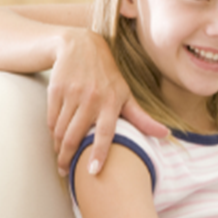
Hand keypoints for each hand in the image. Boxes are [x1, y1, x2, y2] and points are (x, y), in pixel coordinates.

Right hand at [49, 27, 166, 175]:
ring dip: (58, 147)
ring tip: (61, 158)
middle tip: (65, 171)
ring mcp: (73, 94)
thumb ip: (142, 118)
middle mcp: (93, 98)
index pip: (106, 132)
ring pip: (60, 130)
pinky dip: (52, 132)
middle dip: (68, 158)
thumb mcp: (126, 94)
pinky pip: (51, 119)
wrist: (80, 46)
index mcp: (113, 101)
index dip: (100, 152)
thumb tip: (166, 134)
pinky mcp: (56, 90)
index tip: (93, 171)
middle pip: (76, 136)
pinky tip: (56, 138)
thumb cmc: (108, 76)